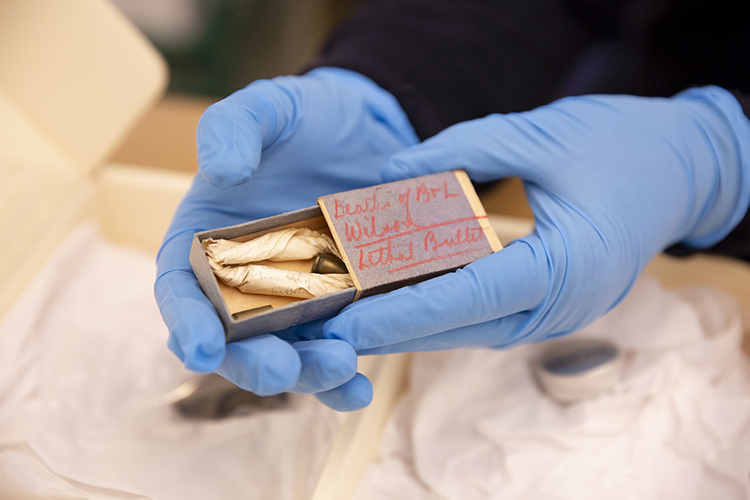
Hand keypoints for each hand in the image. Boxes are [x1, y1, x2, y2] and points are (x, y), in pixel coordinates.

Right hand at [154, 68, 417, 410]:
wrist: (368, 131)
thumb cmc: (306, 119)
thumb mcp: (269, 108)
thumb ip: (234, 127)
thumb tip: (223, 173)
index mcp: (206, 243)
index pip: (181, 294)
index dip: (187, 324)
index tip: (200, 350)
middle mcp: (244, 283)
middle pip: (235, 341)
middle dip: (254, 363)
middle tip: (284, 369)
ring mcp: (294, 302)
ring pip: (288, 355)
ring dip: (307, 374)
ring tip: (342, 372)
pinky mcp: (337, 310)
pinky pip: (333, 351)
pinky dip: (342, 379)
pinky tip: (361, 388)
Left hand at [323, 86, 749, 354]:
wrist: (679, 167)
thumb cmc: (618, 146)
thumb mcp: (537, 135)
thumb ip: (459, 154)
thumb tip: (390, 173)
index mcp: (564, 265)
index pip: (469, 298)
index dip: (404, 314)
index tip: (348, 323)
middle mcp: (557, 304)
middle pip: (457, 325)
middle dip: (389, 327)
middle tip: (324, 324)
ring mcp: (552, 312)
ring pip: (464, 326)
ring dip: (407, 322)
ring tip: (343, 311)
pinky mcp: (543, 304)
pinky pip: (479, 314)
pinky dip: (435, 307)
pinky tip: (392, 294)